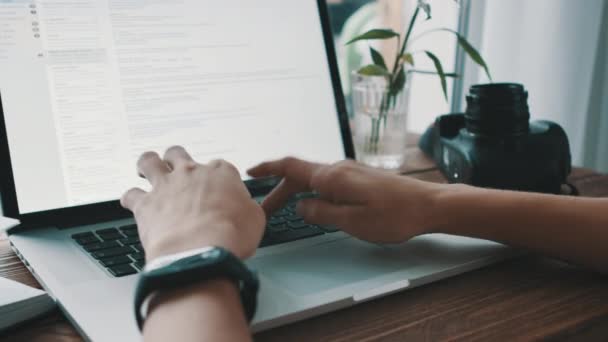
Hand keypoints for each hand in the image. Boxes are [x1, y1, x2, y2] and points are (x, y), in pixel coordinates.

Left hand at [121, 146, 264, 260]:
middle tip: (177, 169)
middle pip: (178, 153)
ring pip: (149, 161)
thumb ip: (247, 207)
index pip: (218, 166)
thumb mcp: (255, 219)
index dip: (217, 177)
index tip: (218, 188)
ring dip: (147, 164)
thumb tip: (246, 209)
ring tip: (146, 169)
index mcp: (220, 173)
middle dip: (176, 159)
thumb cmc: (231, 236)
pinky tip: (132, 202)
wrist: (201, 252)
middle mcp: (191, 173)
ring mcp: (166, 186)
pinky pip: (131, 194)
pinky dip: (131, 198)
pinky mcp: (146, 204)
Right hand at [248, 158, 443, 243]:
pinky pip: (328, 182)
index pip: (292, 167)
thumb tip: (301, 206)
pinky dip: (313, 192)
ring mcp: (351, 172)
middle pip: (301, 175)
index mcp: (333, 177)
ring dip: (297, 192)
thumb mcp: (352, 221)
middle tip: (266, 210)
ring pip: (315, 179)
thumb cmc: (394, 216)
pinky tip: (315, 205)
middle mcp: (339, 169)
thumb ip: (322, 213)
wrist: (429, 205)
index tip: (251, 172)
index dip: (269, 168)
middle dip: (280, 190)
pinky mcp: (361, 178)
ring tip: (286, 210)